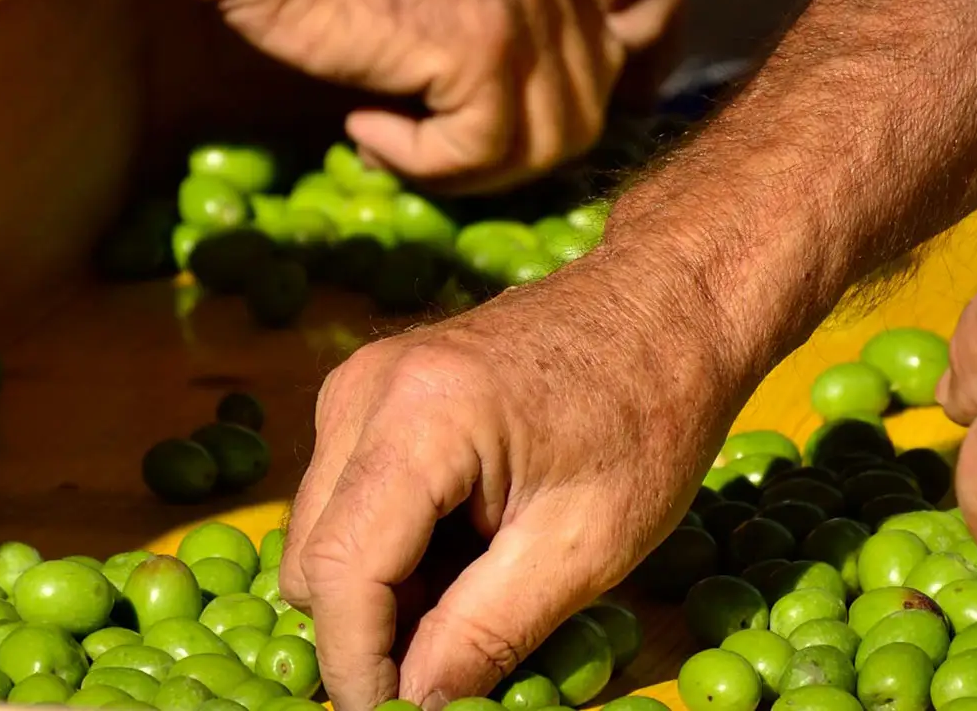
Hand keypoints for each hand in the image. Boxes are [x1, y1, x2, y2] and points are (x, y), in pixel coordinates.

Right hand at [220, 0, 620, 193]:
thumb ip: (488, 23)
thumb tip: (508, 129)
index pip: (591, 69)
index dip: (528, 123)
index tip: (450, 125)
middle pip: (581, 115)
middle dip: (504, 161)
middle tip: (424, 155)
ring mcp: (526, 6)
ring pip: (544, 146)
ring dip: (465, 172)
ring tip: (390, 147)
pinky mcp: (483, 47)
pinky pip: (479, 151)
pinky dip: (419, 162)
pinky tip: (362, 127)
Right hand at [278, 254, 737, 709]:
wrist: (664, 306)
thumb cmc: (646, 416)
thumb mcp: (582, 547)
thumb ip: (483, 636)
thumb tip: (413, 706)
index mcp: (419, 418)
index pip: (341, 573)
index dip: (358, 668)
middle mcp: (364, 389)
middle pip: (312, 557)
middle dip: (369, 631)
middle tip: (459, 662)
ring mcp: (359, 382)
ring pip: (321, 532)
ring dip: (380, 590)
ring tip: (479, 592)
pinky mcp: (369, 390)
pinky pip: (345, 496)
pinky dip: (389, 546)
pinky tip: (466, 545)